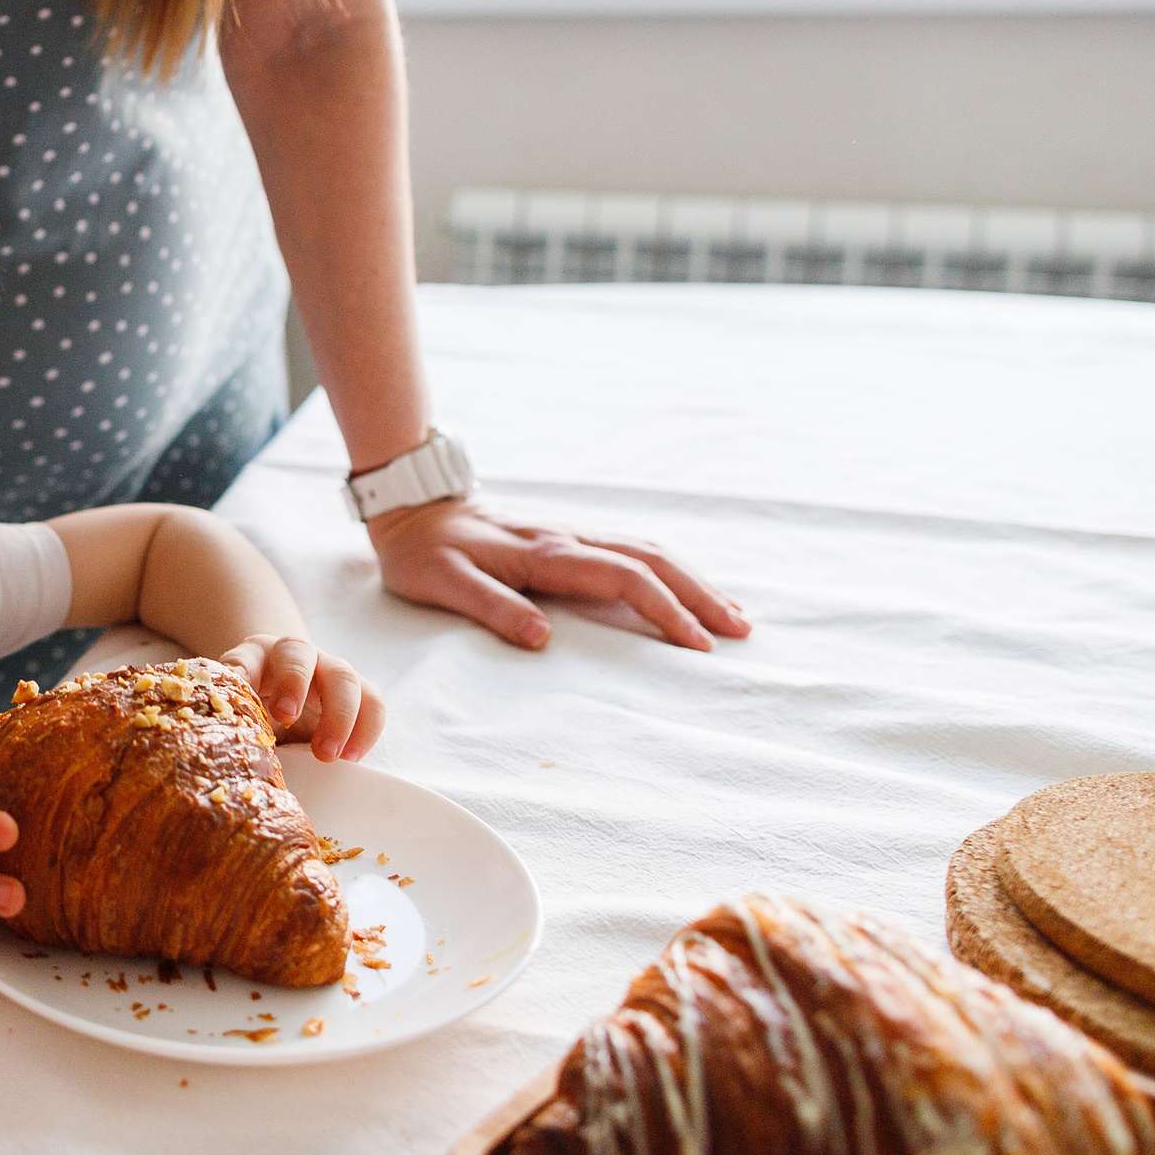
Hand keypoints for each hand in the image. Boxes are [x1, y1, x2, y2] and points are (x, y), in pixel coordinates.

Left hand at [220, 635, 385, 761]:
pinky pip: (372, 703)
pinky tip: (352, 758)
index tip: (272, 711)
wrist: (282, 699)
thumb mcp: (238, 713)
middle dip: (295, 685)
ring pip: (344, 678)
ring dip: (339, 716)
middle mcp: (295, 655)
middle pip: (300, 655)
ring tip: (327, 755)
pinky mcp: (356, 691)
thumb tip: (229, 750)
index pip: (250, 655)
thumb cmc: (256, 706)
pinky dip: (366, 730)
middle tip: (288, 720)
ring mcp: (329, 669)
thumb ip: (233, 721)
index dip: (250, 676)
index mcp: (256, 656)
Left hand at [367, 498, 749, 651]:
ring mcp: (572, 537)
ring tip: (732, 614)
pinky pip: (632, 552)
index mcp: (545, 552)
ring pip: (648, 551)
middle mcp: (568, 539)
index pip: (623, 578)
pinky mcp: (569, 542)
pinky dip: (669, 571)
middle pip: (652, 560)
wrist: (413, 509)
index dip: (664, 610)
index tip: (697, 645)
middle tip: (741, 632)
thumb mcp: (443, 583)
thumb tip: (543, 639)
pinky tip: (685, 591)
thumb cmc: (424, 553)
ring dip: (693, 581)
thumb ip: (491, 608)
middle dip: (700, 594)